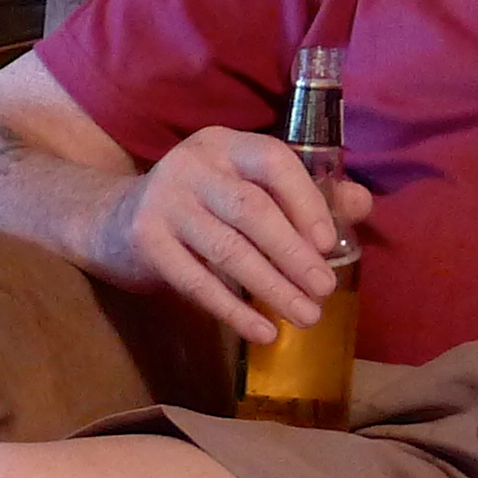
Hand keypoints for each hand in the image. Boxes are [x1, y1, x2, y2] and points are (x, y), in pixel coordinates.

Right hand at [90, 128, 374, 345]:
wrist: (115, 221)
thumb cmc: (204, 205)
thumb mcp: (249, 187)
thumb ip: (307, 193)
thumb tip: (362, 204)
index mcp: (227, 145)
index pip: (273, 162)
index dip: (305, 202)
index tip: (330, 244)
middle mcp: (193, 164)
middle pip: (252, 211)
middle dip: (294, 254)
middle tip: (325, 290)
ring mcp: (164, 201)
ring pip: (227, 250)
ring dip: (272, 287)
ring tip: (306, 316)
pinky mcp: (145, 241)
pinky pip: (196, 282)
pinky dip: (233, 310)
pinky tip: (263, 331)